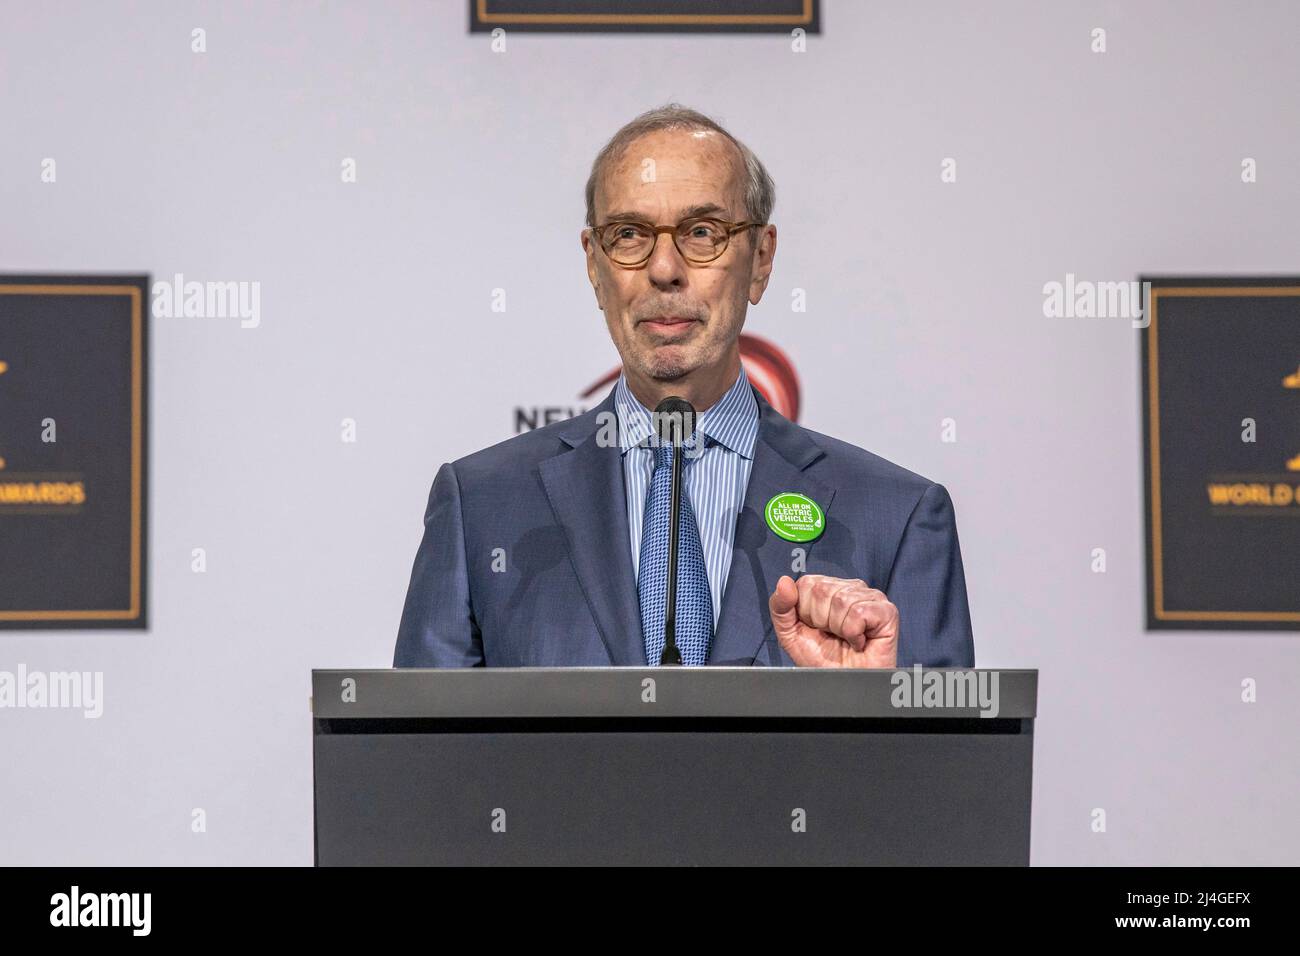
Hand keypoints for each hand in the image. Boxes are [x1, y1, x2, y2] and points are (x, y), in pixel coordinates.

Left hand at [768, 574, 898, 667]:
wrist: (844, 686)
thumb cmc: (824, 661)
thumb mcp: (791, 634)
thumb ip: (781, 607)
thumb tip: (784, 581)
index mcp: (827, 587)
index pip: (806, 583)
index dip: (805, 612)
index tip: (816, 628)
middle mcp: (849, 587)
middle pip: (822, 590)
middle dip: (821, 621)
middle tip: (833, 636)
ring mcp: (870, 597)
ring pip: (841, 601)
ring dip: (838, 629)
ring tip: (846, 639)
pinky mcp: (887, 611)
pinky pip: (859, 612)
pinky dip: (854, 633)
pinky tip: (859, 641)